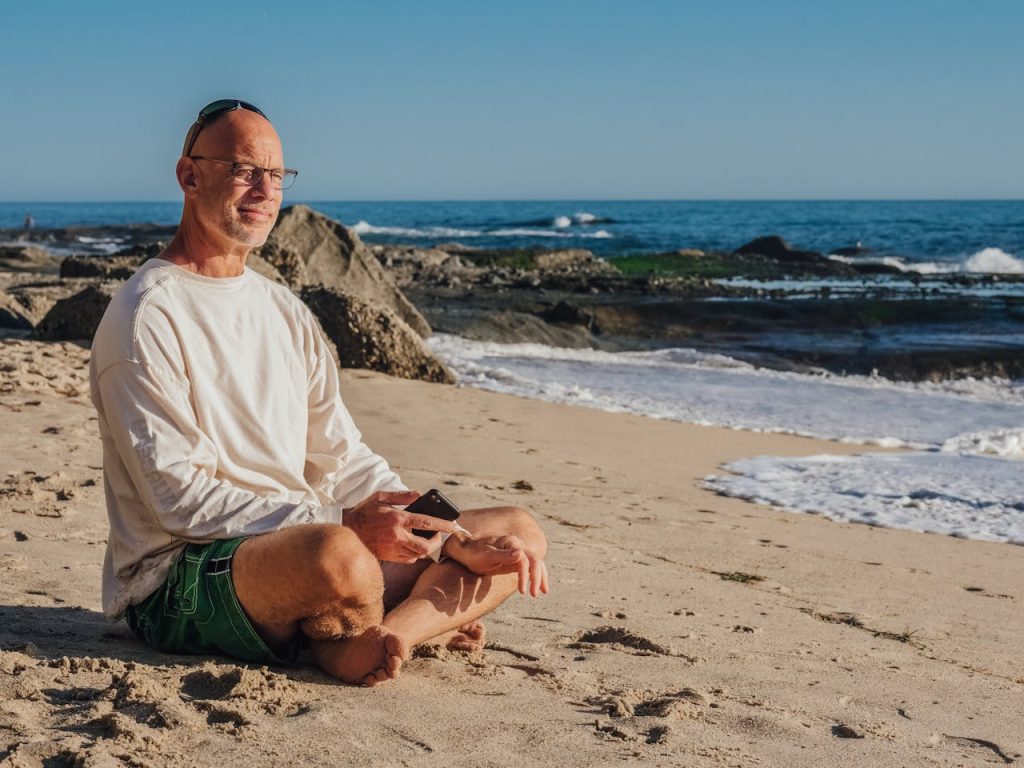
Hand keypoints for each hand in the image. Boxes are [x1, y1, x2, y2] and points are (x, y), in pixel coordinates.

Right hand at [342, 491, 458, 562]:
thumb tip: (418, 494)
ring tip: (428, 540)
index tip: (453, 526)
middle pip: (425, 546)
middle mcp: (397, 536)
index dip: (442, 525)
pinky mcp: (387, 556)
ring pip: (418, 555)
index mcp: (397, 519)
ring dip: (426, 549)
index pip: (426, 522)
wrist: (346, 529)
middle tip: (439, 536)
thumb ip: (401, 496)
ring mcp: (392, 548)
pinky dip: (415, 555)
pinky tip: (413, 547)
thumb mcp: (381, 497)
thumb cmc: (364, 511)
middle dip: (437, 542)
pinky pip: (407, 560)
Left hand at [447, 534, 549, 596]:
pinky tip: (540, 586)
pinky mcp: (516, 560)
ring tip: (544, 592)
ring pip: (536, 563)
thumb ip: (503, 555)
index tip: (522, 591)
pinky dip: (537, 575)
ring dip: (541, 576)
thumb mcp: (486, 556)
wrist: (467, 551)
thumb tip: (520, 553)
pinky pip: (531, 567)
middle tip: (534, 594)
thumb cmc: (475, 554)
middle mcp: (517, 546)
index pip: (524, 559)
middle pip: (535, 560)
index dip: (525, 575)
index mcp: (511, 542)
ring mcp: (518, 552)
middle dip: (537, 577)